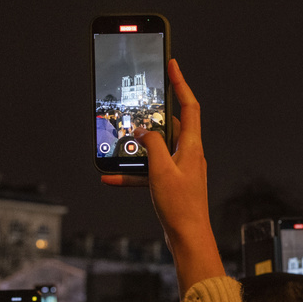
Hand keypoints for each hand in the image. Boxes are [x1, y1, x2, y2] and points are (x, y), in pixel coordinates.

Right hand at [102, 60, 222, 293]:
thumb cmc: (181, 206)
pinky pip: (149, 171)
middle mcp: (189, 154)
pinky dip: (131, 172)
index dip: (181, 84)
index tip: (173, 64)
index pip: (190, 106)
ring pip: (156, 149)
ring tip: (117, 143)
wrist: (188, 237)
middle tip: (137, 104)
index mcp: (192, 147)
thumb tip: (145, 130)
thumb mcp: (161, 171)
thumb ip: (152, 145)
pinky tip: (110, 177)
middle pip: (172, 126)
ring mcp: (180, 169)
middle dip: (152, 116)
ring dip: (136, 148)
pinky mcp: (171, 183)